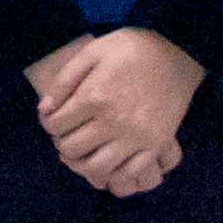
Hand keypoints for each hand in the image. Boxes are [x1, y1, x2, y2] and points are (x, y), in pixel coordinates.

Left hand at [29, 28, 200, 197]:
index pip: (55, 126)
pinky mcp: (156, 144)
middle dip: (62, 143)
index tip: (54, 118)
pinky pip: (130, 172)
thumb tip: (45, 110)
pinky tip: (109, 162)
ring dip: (84, 164)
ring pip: (98, 168)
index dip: (48, 123)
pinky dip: (114, 174)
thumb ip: (64, 80)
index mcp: (94, 97)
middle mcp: (113, 121)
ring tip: (84, 152)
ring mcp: (136, 136)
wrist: (177, 51)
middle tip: (67, 135)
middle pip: (72, 149)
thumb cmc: (131, 48)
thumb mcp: (92, 51)